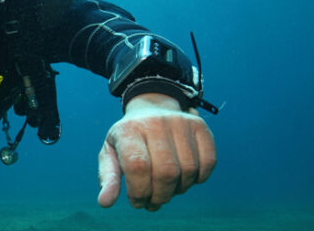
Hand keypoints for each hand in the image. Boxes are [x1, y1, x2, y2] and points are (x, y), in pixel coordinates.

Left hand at [97, 93, 215, 210]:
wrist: (150, 109)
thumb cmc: (129, 140)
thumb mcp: (111, 154)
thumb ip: (108, 178)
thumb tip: (105, 202)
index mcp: (128, 130)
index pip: (137, 166)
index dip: (139, 191)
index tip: (137, 201)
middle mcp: (155, 122)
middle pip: (166, 172)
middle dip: (160, 196)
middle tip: (153, 201)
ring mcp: (180, 122)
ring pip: (188, 170)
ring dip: (178, 190)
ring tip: (166, 189)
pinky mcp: (200, 126)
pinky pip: (208, 162)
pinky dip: (198, 179)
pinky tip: (184, 178)